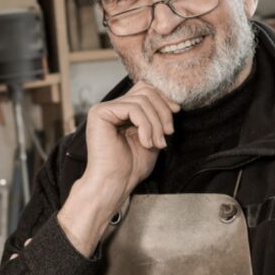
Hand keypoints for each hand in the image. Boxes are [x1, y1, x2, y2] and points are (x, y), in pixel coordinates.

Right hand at [58, 82, 177, 255]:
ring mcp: (103, 109)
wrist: (114, 184)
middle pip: (145, 90)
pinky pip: (133, 109)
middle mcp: (110, 107)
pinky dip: (146, 126)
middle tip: (167, 134)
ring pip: (142, 100)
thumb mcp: (151, 138)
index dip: (163, 100)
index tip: (175, 116)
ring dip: (156, 123)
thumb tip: (172, 104)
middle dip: (162, 111)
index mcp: (121, 111)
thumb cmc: (130, 167)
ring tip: (157, 143)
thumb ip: (157, 120)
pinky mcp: (99, 113)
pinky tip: (146, 143)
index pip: (145, 90)